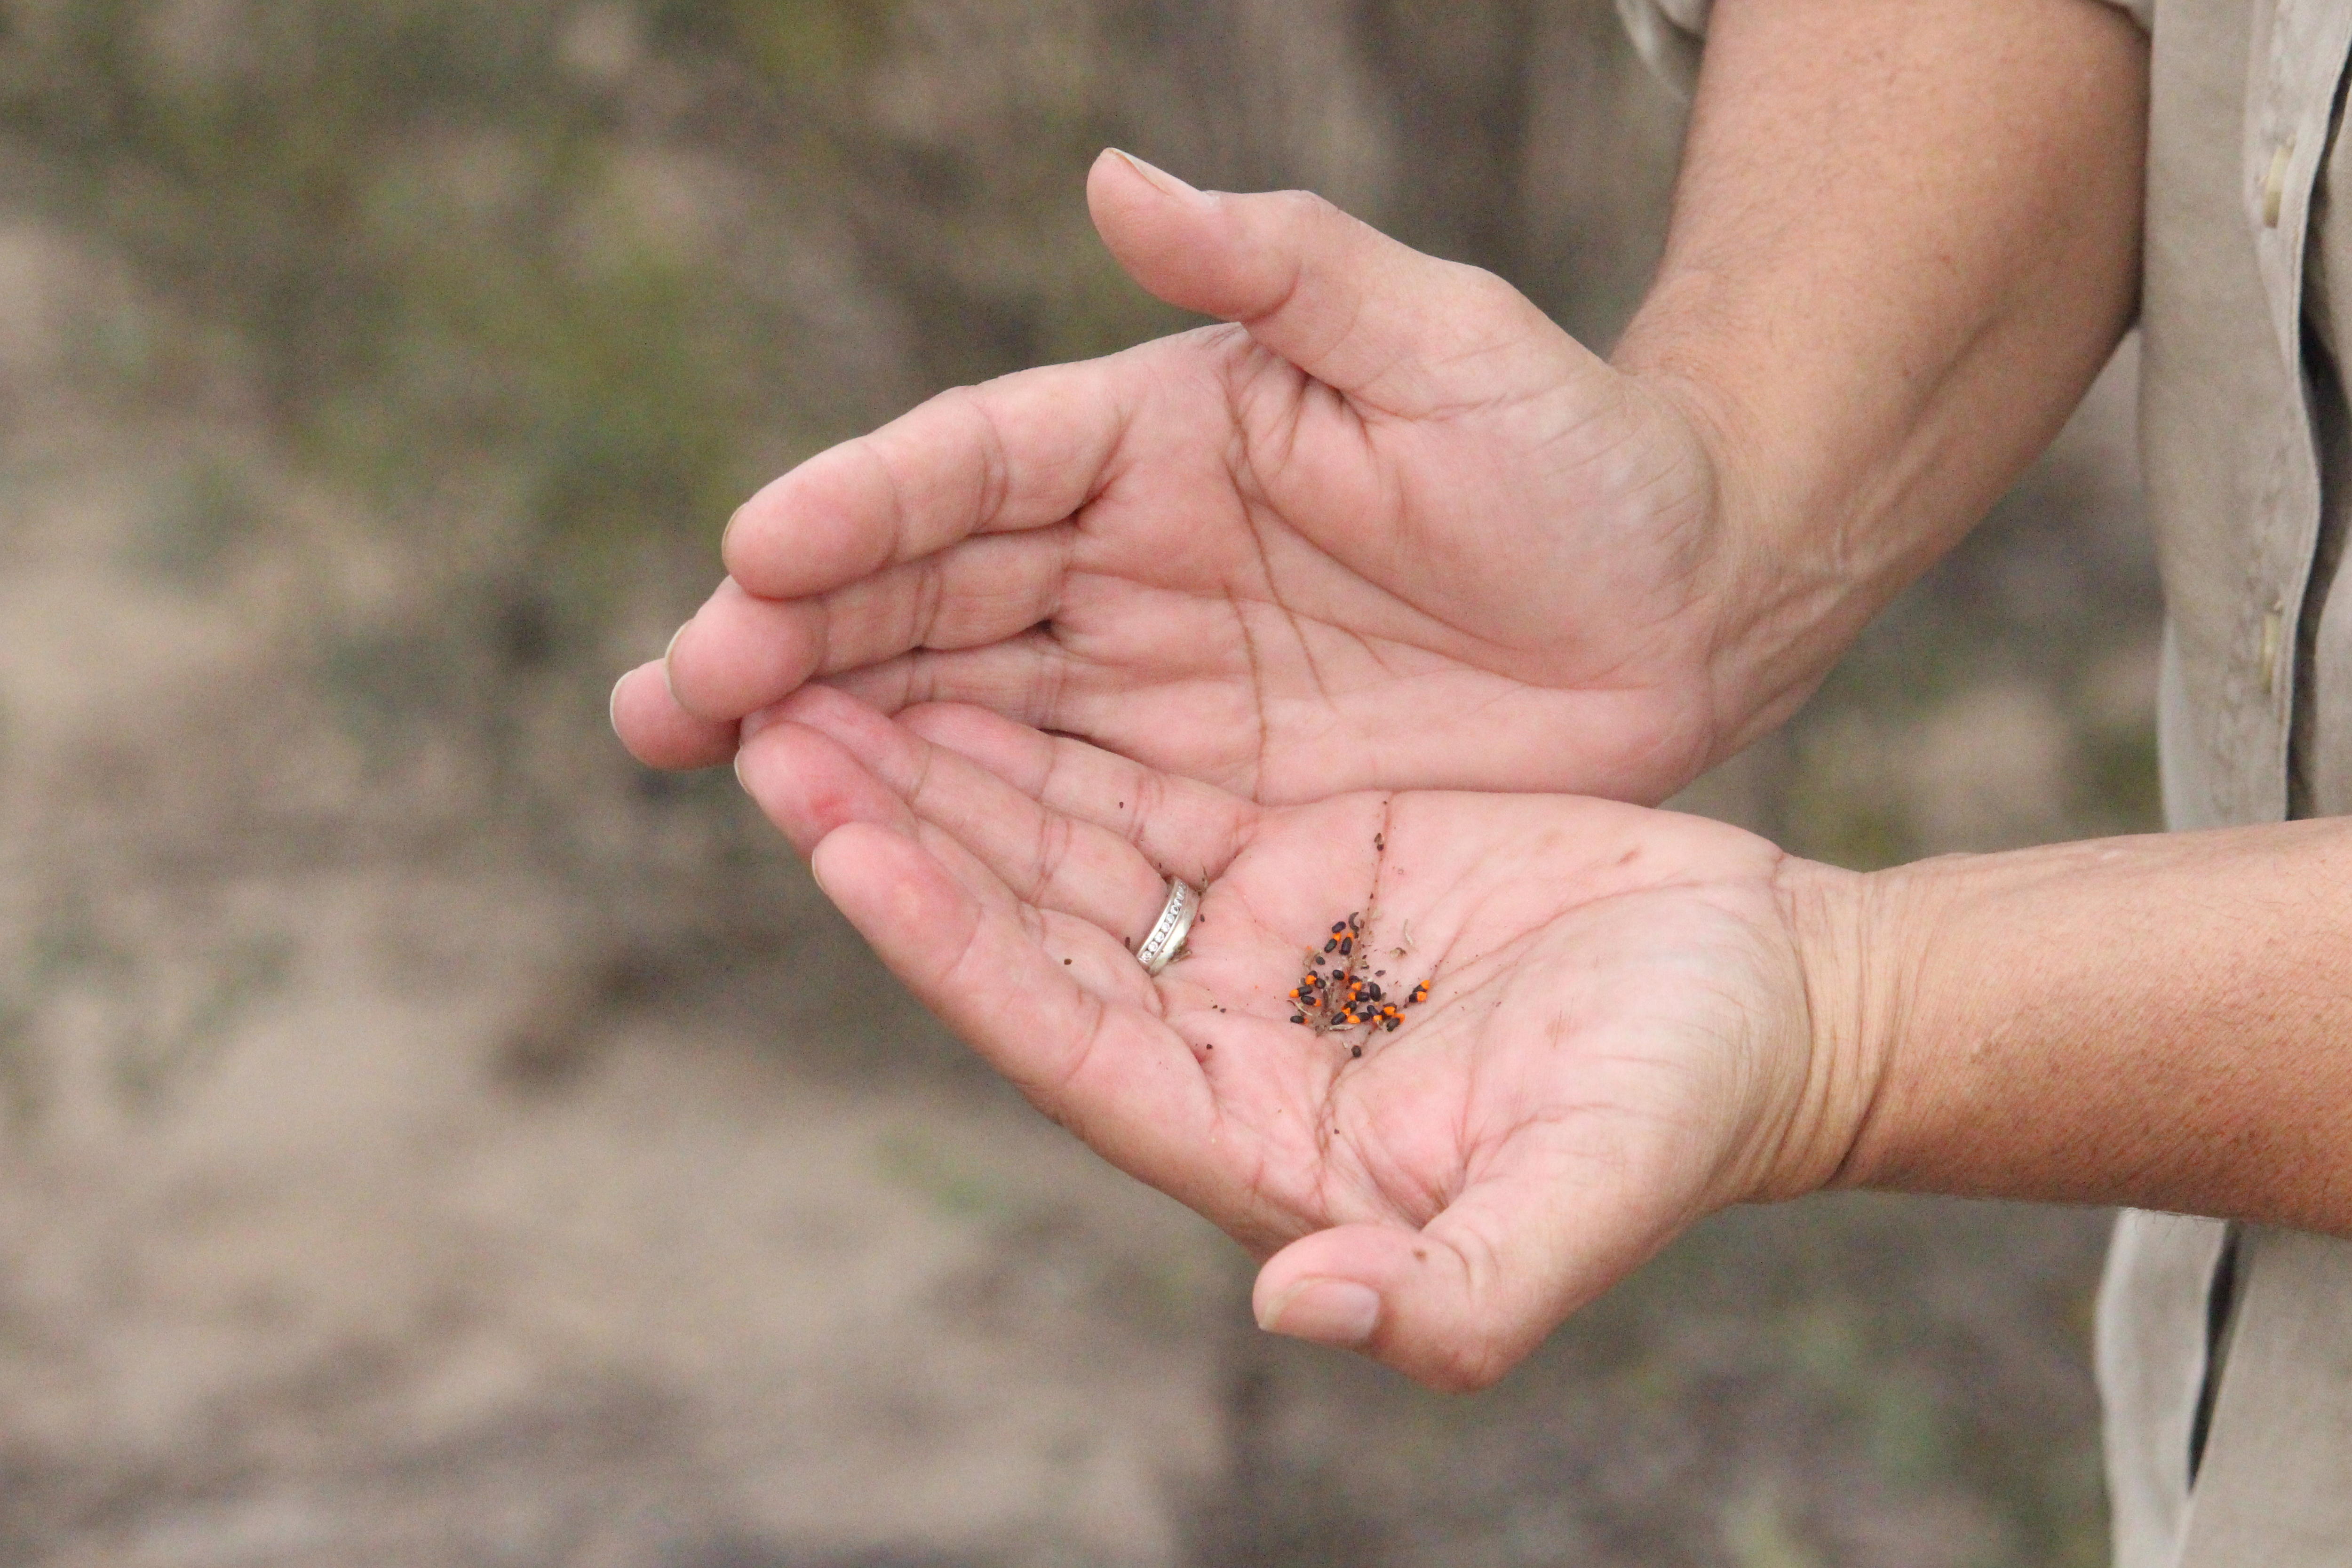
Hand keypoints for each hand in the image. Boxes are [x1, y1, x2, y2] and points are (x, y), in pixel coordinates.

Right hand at [616, 150, 1779, 805]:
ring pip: (959, 723)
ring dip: (840, 750)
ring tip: (723, 776)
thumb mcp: (1438, 337)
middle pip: (922, 606)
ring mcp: (1149, 699)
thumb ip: (1282, 264)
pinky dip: (958, 845)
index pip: (972, 472)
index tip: (758, 549)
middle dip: (791, 647)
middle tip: (667, 702)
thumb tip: (1113, 180)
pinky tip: (860, 861)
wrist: (1679, 603)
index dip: (863, 510)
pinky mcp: (1202, 809)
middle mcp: (1117, 571)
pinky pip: (1057, 830)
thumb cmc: (1569, 448)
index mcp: (1147, 443)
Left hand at [738, 686, 1868, 1388]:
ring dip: (936, 763)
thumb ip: (1465, 1291)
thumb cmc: (1695, 1103)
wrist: (1767, 996)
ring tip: (804, 667)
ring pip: (1052, 849)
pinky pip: (1129, 785)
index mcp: (1251, 1140)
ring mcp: (1242, 948)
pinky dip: (1043, 725)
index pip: (1062, 1040)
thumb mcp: (1592, 1191)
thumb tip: (1304, 1312)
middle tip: (758, 716)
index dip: (954, 948)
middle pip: (1019, 934)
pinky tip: (961, 639)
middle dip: (891, 828)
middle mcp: (1212, 1048)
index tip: (843, 844)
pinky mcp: (1284, 858)